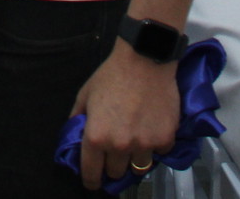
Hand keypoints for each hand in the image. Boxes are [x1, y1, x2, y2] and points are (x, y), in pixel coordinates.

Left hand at [70, 41, 179, 188]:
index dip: (91, 180)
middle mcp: (119, 146)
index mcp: (96, 137)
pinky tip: (152, 128)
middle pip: (116, 173)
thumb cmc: (113, 74)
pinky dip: (156, 144)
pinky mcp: (165, 138)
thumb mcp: (85, 94)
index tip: (94, 181)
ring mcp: (144, 144)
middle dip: (114, 165)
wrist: (145, 58)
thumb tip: (75, 136)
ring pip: (139, 167)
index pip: (91, 174)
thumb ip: (78, 119)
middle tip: (116, 150)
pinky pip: (160, 152)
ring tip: (136, 140)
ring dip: (136, 157)